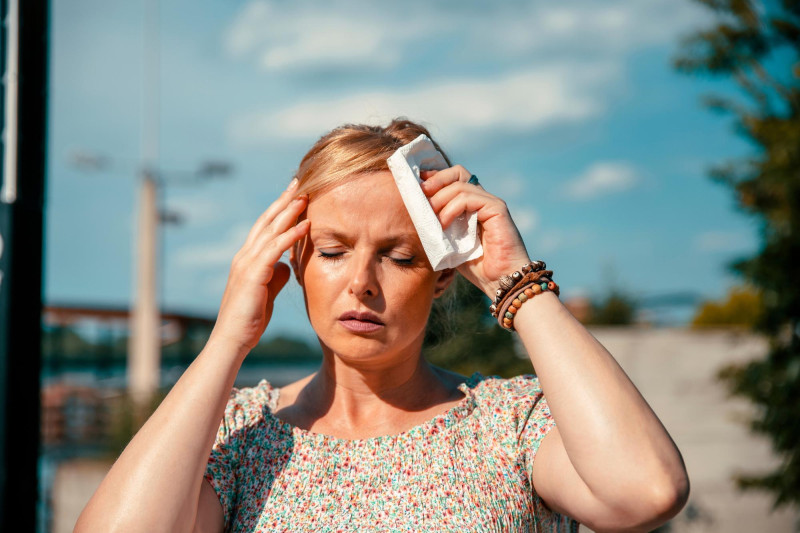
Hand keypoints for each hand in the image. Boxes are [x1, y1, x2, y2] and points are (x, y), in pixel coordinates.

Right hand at [208, 179, 309, 351]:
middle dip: (283, 200)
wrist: (233, 340)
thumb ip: (276, 276)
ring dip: (289, 211)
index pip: (265, 227)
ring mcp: (247, 263)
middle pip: (267, 220)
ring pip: (270, 229)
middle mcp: (245, 256)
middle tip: (299, 182)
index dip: (280, 209)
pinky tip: (306, 224)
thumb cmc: (250, 319)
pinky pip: (275, 248)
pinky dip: (291, 234)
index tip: (295, 194)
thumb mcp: (267, 292)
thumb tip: (288, 265)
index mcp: (248, 259)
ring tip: (306, 195)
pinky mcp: (253, 274)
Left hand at [420, 166, 529, 298]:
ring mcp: (491, 203)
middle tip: (420, 193)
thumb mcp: (451, 244)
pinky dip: (451, 209)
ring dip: (440, 199)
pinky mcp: (497, 209)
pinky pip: (469, 198)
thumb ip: (439, 228)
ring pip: (460, 185)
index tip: (417, 185)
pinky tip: (443, 224)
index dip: (435, 178)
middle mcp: (483, 200)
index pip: (454, 179)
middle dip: (436, 180)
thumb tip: (416, 215)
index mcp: (473, 206)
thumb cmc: (478, 267)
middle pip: (458, 173)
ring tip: (431, 218)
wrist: (500, 281)